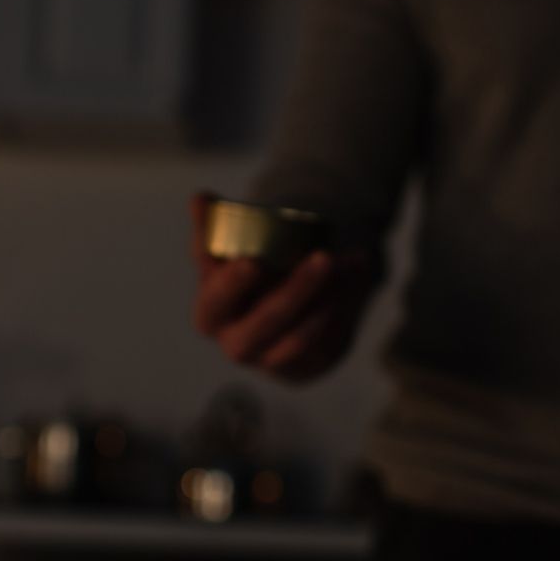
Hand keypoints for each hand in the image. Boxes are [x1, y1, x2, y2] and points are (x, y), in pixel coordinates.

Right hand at [190, 192, 377, 382]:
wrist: (276, 316)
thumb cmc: (247, 277)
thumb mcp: (226, 253)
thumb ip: (212, 226)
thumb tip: (199, 197)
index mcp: (211, 316)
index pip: (215, 305)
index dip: (231, 287)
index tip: (252, 261)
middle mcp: (238, 345)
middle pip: (264, 325)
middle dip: (296, 293)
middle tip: (323, 258)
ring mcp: (275, 361)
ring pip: (302, 337)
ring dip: (329, 299)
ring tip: (350, 261)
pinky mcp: (310, 364)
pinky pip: (332, 339)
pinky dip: (348, 303)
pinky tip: (360, 270)